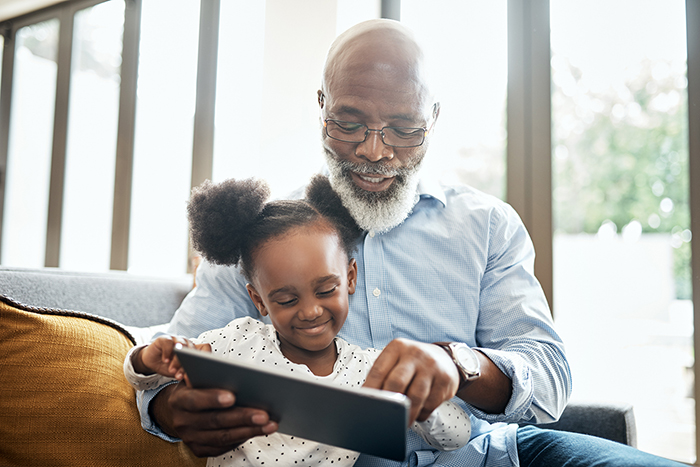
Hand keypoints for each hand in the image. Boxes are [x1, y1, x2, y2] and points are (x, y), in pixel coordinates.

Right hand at [135, 336, 210, 379]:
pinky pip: (169, 342)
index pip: (205, 348)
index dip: (205, 357)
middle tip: (181, 376)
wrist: (152, 362)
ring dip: (177, 360)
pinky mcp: (165, 338)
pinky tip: (165, 360)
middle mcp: (187, 343)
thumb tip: (192, 381)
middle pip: (192, 350)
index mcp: (193, 350)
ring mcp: (176, 339)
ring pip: (181, 346)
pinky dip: (167, 352)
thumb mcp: (178, 372)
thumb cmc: (168, 367)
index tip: (202, 370)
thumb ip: (185, 373)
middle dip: (187, 365)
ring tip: (172, 370)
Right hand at [155, 383, 278, 456]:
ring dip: (249, 431)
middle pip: (215, 421)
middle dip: (242, 418)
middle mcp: (182, 421)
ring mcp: (191, 438)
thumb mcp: (195, 376)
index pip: (195, 400)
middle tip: (264, 415)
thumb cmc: (195, 389)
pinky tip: (258, 431)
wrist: (179, 411)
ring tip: (269, 424)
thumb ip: (208, 372)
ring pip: (223, 437)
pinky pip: (224, 446)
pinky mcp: (199, 449)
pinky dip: (243, 438)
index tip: (233, 396)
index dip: (213, 399)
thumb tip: (233, 371)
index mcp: (179, 400)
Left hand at [362, 338, 459, 423]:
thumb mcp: (397, 360)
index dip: (370, 390)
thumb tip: (368, 399)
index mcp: (397, 347)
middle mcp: (415, 354)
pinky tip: (418, 413)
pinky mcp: (445, 380)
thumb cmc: (413, 363)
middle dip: (389, 403)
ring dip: (406, 414)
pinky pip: (430, 403)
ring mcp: (432, 366)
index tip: (366, 404)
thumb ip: (383, 375)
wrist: (445, 359)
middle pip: (396, 382)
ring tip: (400, 422)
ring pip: (415, 396)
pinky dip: (421, 413)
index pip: (379, 370)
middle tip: (384, 417)